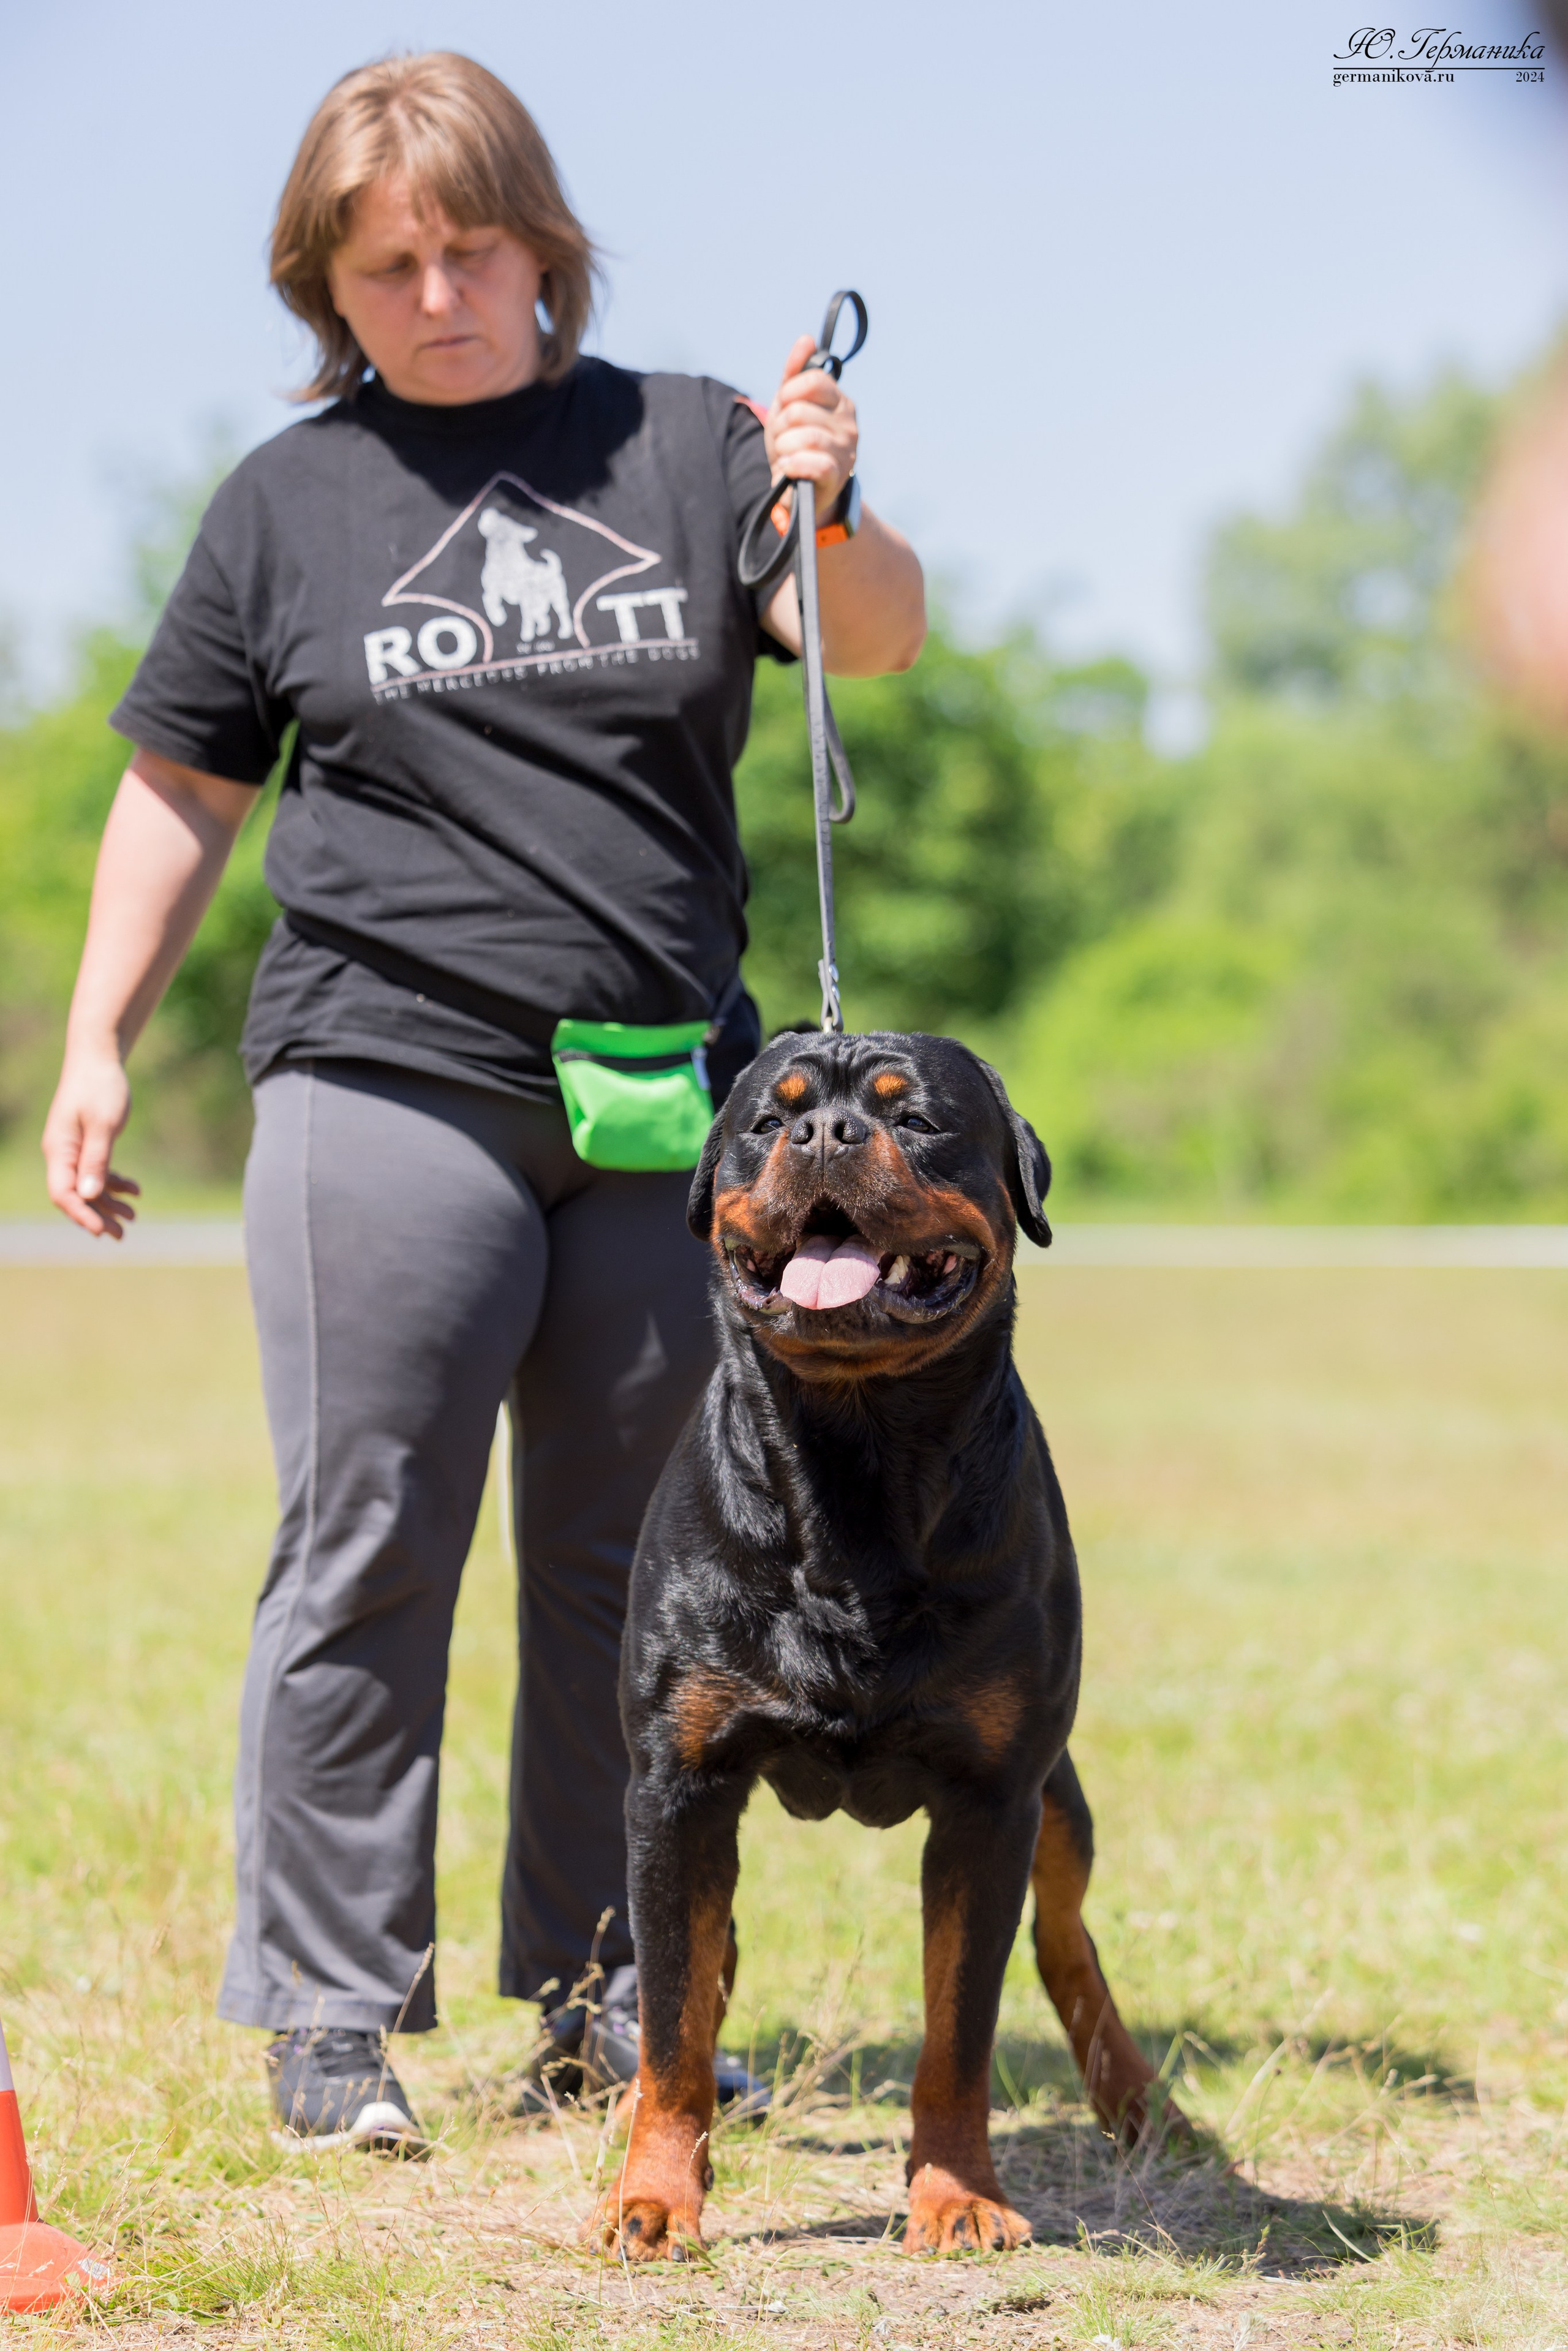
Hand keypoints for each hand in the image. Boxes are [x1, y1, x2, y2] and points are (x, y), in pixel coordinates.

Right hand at [42, 1048, 138, 1238]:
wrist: (99, 1058)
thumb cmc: (100, 1087)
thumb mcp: (103, 1124)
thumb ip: (96, 1159)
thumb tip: (89, 1195)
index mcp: (59, 1150)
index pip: (63, 1193)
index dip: (81, 1214)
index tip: (102, 1230)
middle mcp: (62, 1154)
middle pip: (76, 1195)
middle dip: (98, 1216)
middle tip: (124, 1234)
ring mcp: (75, 1150)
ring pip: (89, 1186)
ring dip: (110, 1202)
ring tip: (134, 1217)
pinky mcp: (89, 1144)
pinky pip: (98, 1172)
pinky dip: (115, 1182)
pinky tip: (136, 1190)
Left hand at [764, 331, 857, 516]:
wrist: (798, 488)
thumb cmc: (794, 443)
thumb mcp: (788, 406)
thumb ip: (794, 374)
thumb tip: (806, 339)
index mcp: (840, 402)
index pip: (814, 380)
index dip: (789, 392)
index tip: (783, 406)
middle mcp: (849, 424)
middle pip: (800, 411)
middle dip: (780, 426)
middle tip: (782, 439)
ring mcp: (846, 451)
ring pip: (804, 437)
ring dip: (783, 447)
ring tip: (785, 454)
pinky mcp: (837, 476)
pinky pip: (813, 463)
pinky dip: (792, 464)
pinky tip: (787, 468)